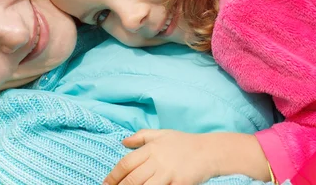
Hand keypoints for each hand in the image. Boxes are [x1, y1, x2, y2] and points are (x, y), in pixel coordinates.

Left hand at [104, 129, 218, 184]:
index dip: (113, 175)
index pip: (126, 163)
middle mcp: (157, 161)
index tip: (105, 183)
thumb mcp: (162, 134)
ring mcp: (168, 173)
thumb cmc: (184, 142)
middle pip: (132, 178)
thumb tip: (123, 142)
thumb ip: (141, 136)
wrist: (209, 151)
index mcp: (151, 148)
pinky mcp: (179, 183)